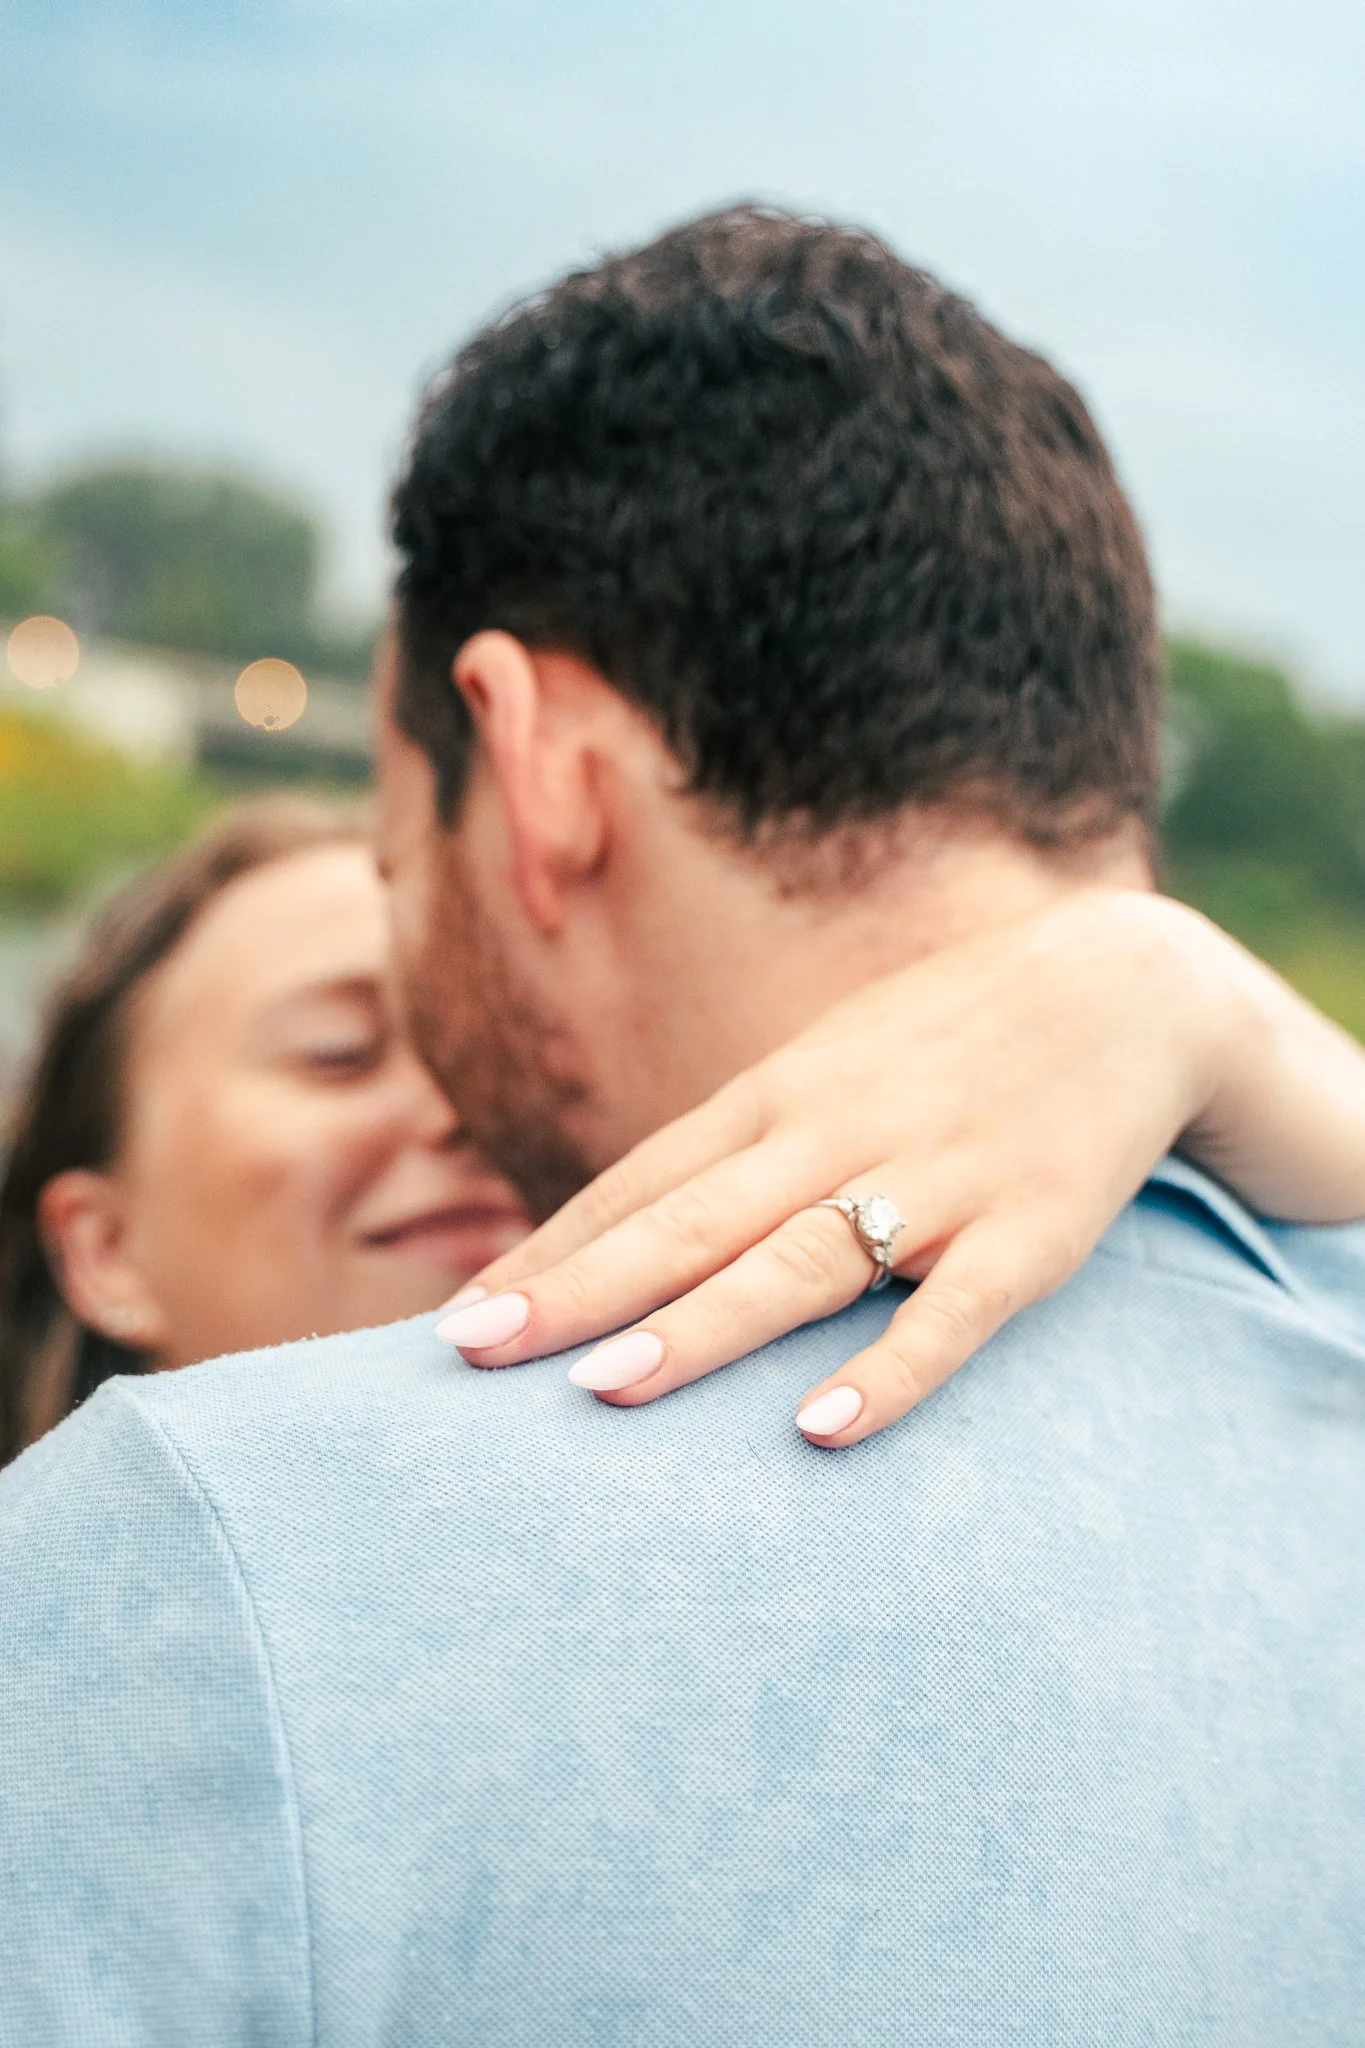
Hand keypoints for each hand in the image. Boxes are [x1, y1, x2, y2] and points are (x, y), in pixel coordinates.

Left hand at [437, 891, 1257, 1445]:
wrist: (1119, 986)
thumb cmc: (943, 1042)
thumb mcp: (826, 1070)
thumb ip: (738, 1148)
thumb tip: (630, 1231)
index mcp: (775, 1098)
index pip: (641, 1186)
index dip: (550, 1254)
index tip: (459, 1319)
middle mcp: (834, 1134)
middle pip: (687, 1224)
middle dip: (576, 1291)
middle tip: (473, 1353)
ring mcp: (931, 1181)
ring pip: (796, 1263)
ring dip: (698, 1326)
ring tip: (603, 1389)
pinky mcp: (1027, 1232)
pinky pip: (949, 1313)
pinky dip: (885, 1369)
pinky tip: (821, 1430)